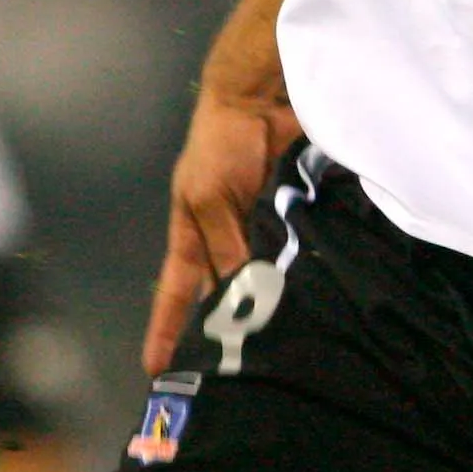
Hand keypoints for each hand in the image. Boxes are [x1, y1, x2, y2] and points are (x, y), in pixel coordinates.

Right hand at [145, 93, 300, 372]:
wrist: (261, 99)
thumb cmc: (219, 144)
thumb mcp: (209, 196)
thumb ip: (224, 242)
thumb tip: (239, 291)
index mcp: (192, 233)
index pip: (176, 291)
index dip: (166, 328)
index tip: (157, 369)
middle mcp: (224, 237)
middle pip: (224, 291)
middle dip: (226, 325)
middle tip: (235, 372)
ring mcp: (258, 228)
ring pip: (262, 277)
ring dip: (270, 302)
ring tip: (280, 346)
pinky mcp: (289, 217)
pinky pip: (291, 253)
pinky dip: (298, 273)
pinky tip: (314, 301)